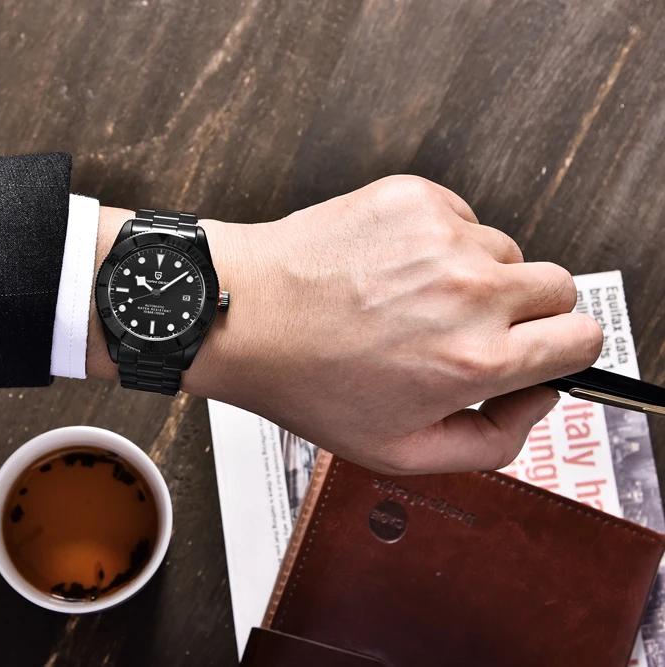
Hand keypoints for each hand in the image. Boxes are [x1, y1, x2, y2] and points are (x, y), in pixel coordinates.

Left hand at [87, 176, 602, 474]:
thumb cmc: (306, 382)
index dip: (561, 352)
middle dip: (529, 314)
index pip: (584, 339)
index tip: (533, 355)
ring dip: (480, 276)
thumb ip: (489, 442)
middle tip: (471, 331)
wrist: (242, 314)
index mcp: (475, 360)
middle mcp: (470, 291)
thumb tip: (537, 401)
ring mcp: (442, 236)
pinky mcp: (413, 198)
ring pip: (507, 251)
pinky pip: (461, 218)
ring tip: (414, 301)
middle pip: (560, 288)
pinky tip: (392, 269)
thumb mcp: (397, 451)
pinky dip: (440, 242)